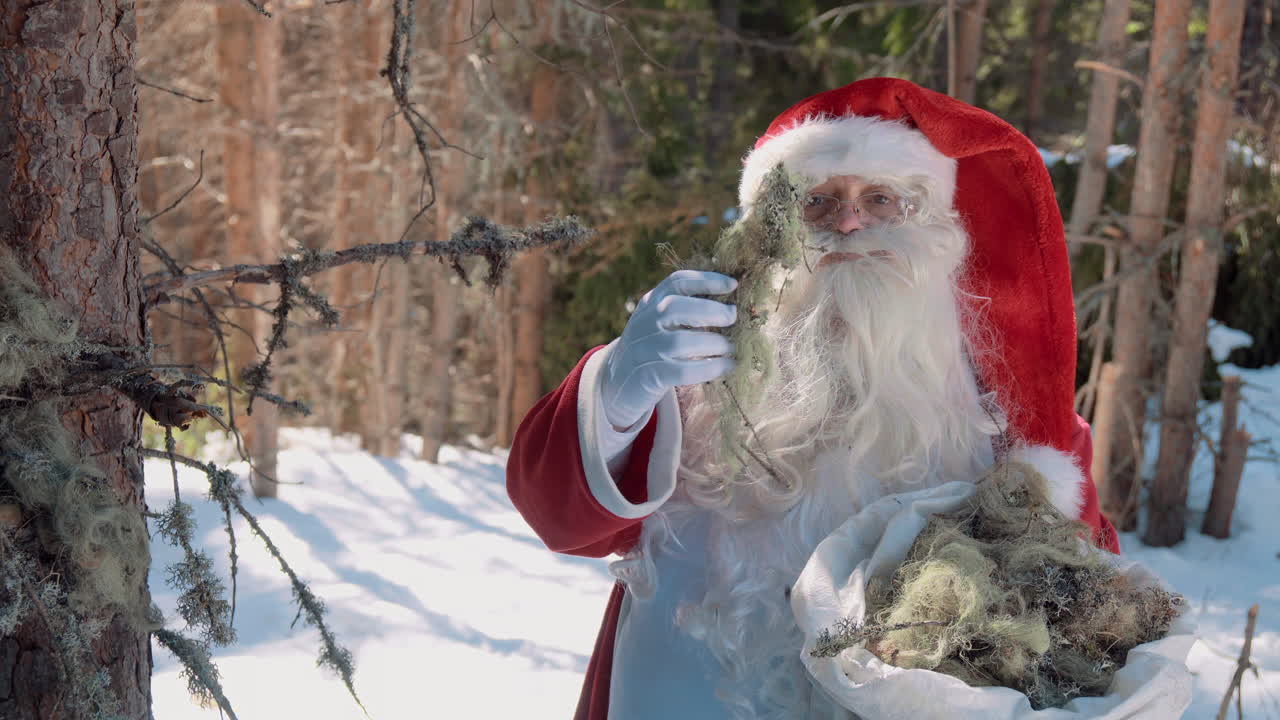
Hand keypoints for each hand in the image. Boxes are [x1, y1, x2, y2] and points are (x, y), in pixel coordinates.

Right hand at [600, 270, 737, 429]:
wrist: (616, 384)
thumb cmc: (652, 350)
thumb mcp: (660, 323)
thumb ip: (685, 310)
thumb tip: (732, 305)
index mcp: (650, 303)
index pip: (676, 282)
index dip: (706, 279)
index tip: (732, 284)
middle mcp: (644, 323)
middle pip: (675, 307)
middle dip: (710, 309)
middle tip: (733, 317)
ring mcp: (644, 350)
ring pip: (680, 342)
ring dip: (713, 343)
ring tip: (731, 347)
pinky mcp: (648, 376)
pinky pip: (682, 370)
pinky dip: (709, 368)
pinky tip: (726, 366)